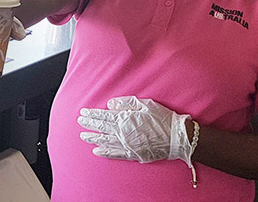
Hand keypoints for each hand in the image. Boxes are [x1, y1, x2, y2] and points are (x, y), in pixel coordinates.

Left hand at [78, 96, 192, 166]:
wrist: (177, 137)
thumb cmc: (162, 118)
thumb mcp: (144, 104)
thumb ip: (125, 103)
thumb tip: (110, 104)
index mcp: (125, 118)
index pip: (103, 116)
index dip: (92, 115)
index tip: (83, 113)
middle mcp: (123, 132)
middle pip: (101, 128)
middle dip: (89, 124)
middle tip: (80, 122)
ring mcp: (127, 144)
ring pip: (105, 141)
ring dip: (92, 138)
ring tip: (83, 136)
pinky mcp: (133, 154)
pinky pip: (114, 154)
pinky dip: (104, 152)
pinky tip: (96, 151)